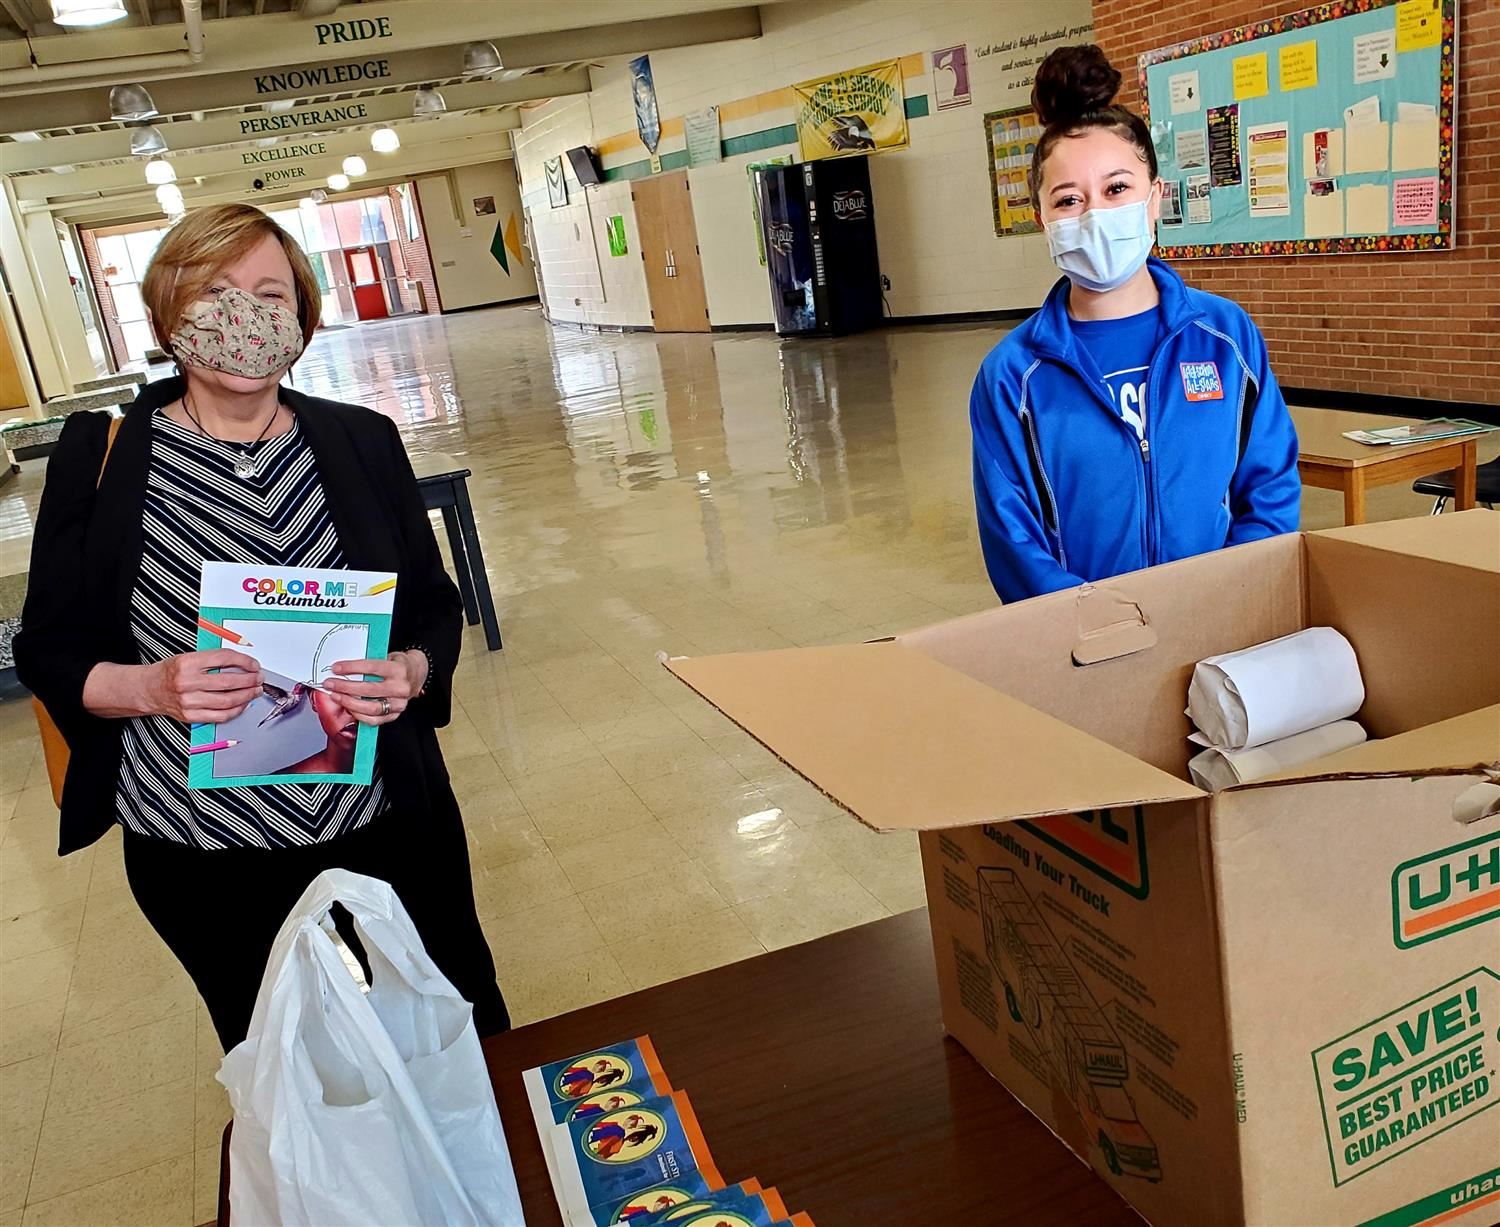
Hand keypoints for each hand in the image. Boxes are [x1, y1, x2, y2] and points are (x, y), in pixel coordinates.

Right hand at [146, 649, 262, 723]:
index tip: (254, 665)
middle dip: (250, 680)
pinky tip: (243, 704)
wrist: (148, 689)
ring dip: (247, 696)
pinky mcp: (190, 716)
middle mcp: (187, 682)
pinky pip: (220, 716)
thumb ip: (213, 660)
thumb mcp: (189, 657)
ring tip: (255, 691)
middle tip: (259, 679)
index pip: (224, 659)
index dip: (245, 662)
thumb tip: (243, 664)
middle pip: (228, 682)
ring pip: (227, 701)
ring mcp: (188, 701)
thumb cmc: (171, 672)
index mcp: (188, 663)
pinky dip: (236, 710)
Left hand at [321, 651, 426, 725]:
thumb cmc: (398, 665)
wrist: (416, 675)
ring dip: (349, 703)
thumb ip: (370, 662)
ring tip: (336, 696)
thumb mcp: (388, 657)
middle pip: (369, 689)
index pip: (372, 667)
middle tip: (330, 684)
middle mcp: (400, 687)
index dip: (352, 668)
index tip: (336, 668)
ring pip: (371, 707)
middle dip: (345, 687)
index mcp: (399, 669)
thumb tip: (343, 668)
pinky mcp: (395, 714)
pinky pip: (374, 719)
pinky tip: (348, 708)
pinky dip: (359, 715)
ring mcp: (399, 703)